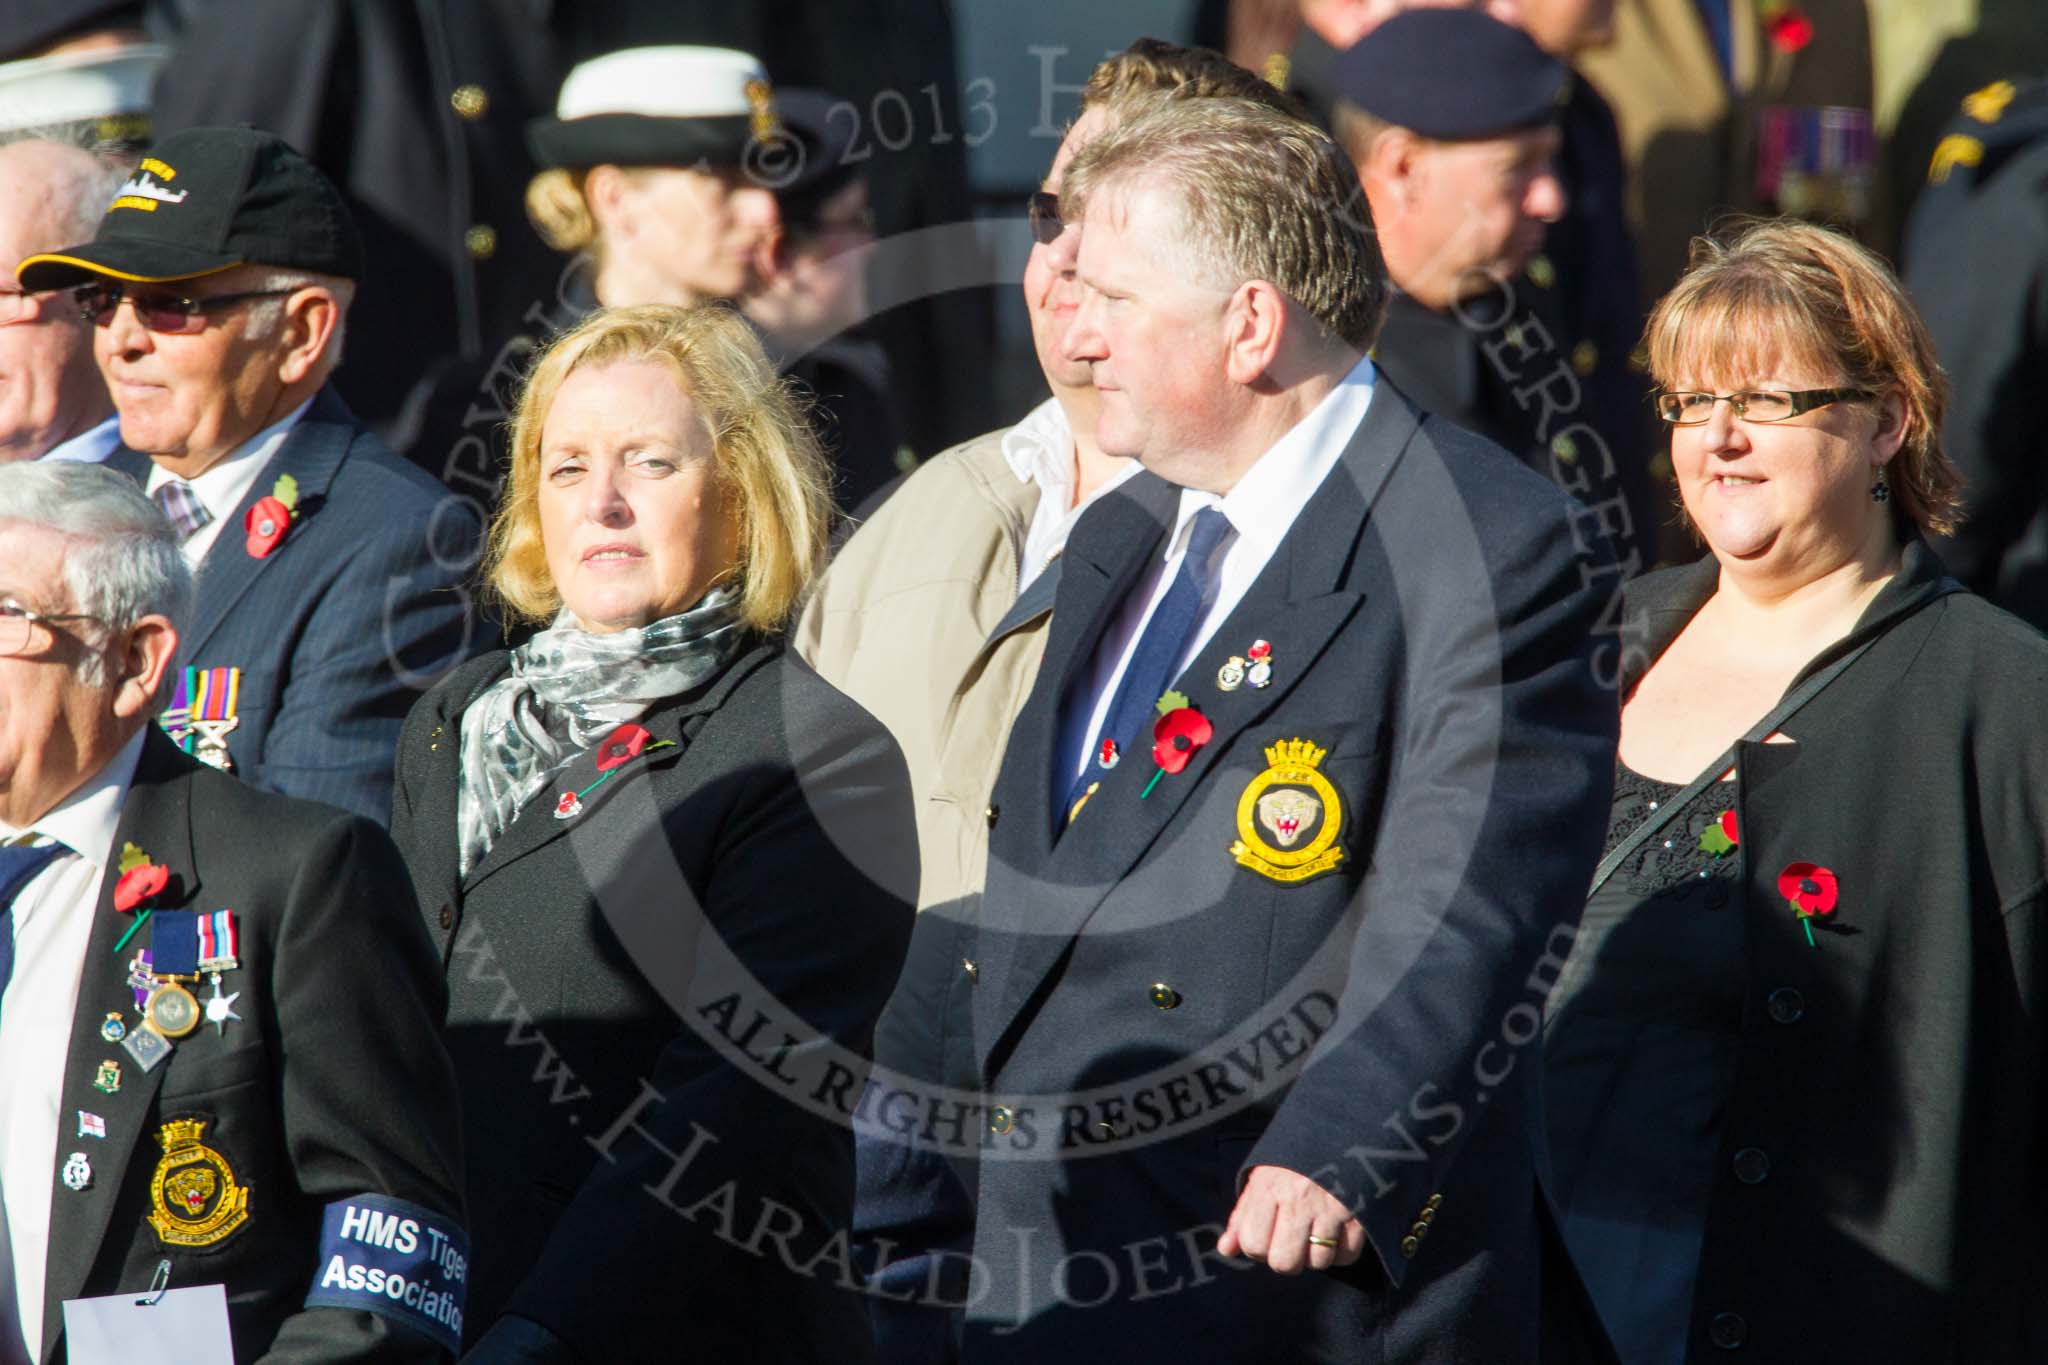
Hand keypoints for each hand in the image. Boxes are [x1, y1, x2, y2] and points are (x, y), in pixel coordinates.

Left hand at [1217, 1163, 1365, 1273]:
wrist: (1338, 1129)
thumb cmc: (1292, 1161)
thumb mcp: (1261, 1178)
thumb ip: (1242, 1216)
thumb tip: (1225, 1250)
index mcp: (1269, 1188)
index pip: (1253, 1244)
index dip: (1257, 1248)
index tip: (1267, 1235)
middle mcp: (1298, 1199)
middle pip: (1285, 1262)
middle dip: (1287, 1259)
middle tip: (1291, 1242)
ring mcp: (1330, 1207)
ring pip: (1318, 1262)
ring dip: (1316, 1256)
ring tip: (1315, 1234)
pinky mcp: (1359, 1212)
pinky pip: (1347, 1255)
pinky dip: (1342, 1252)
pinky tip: (1336, 1234)